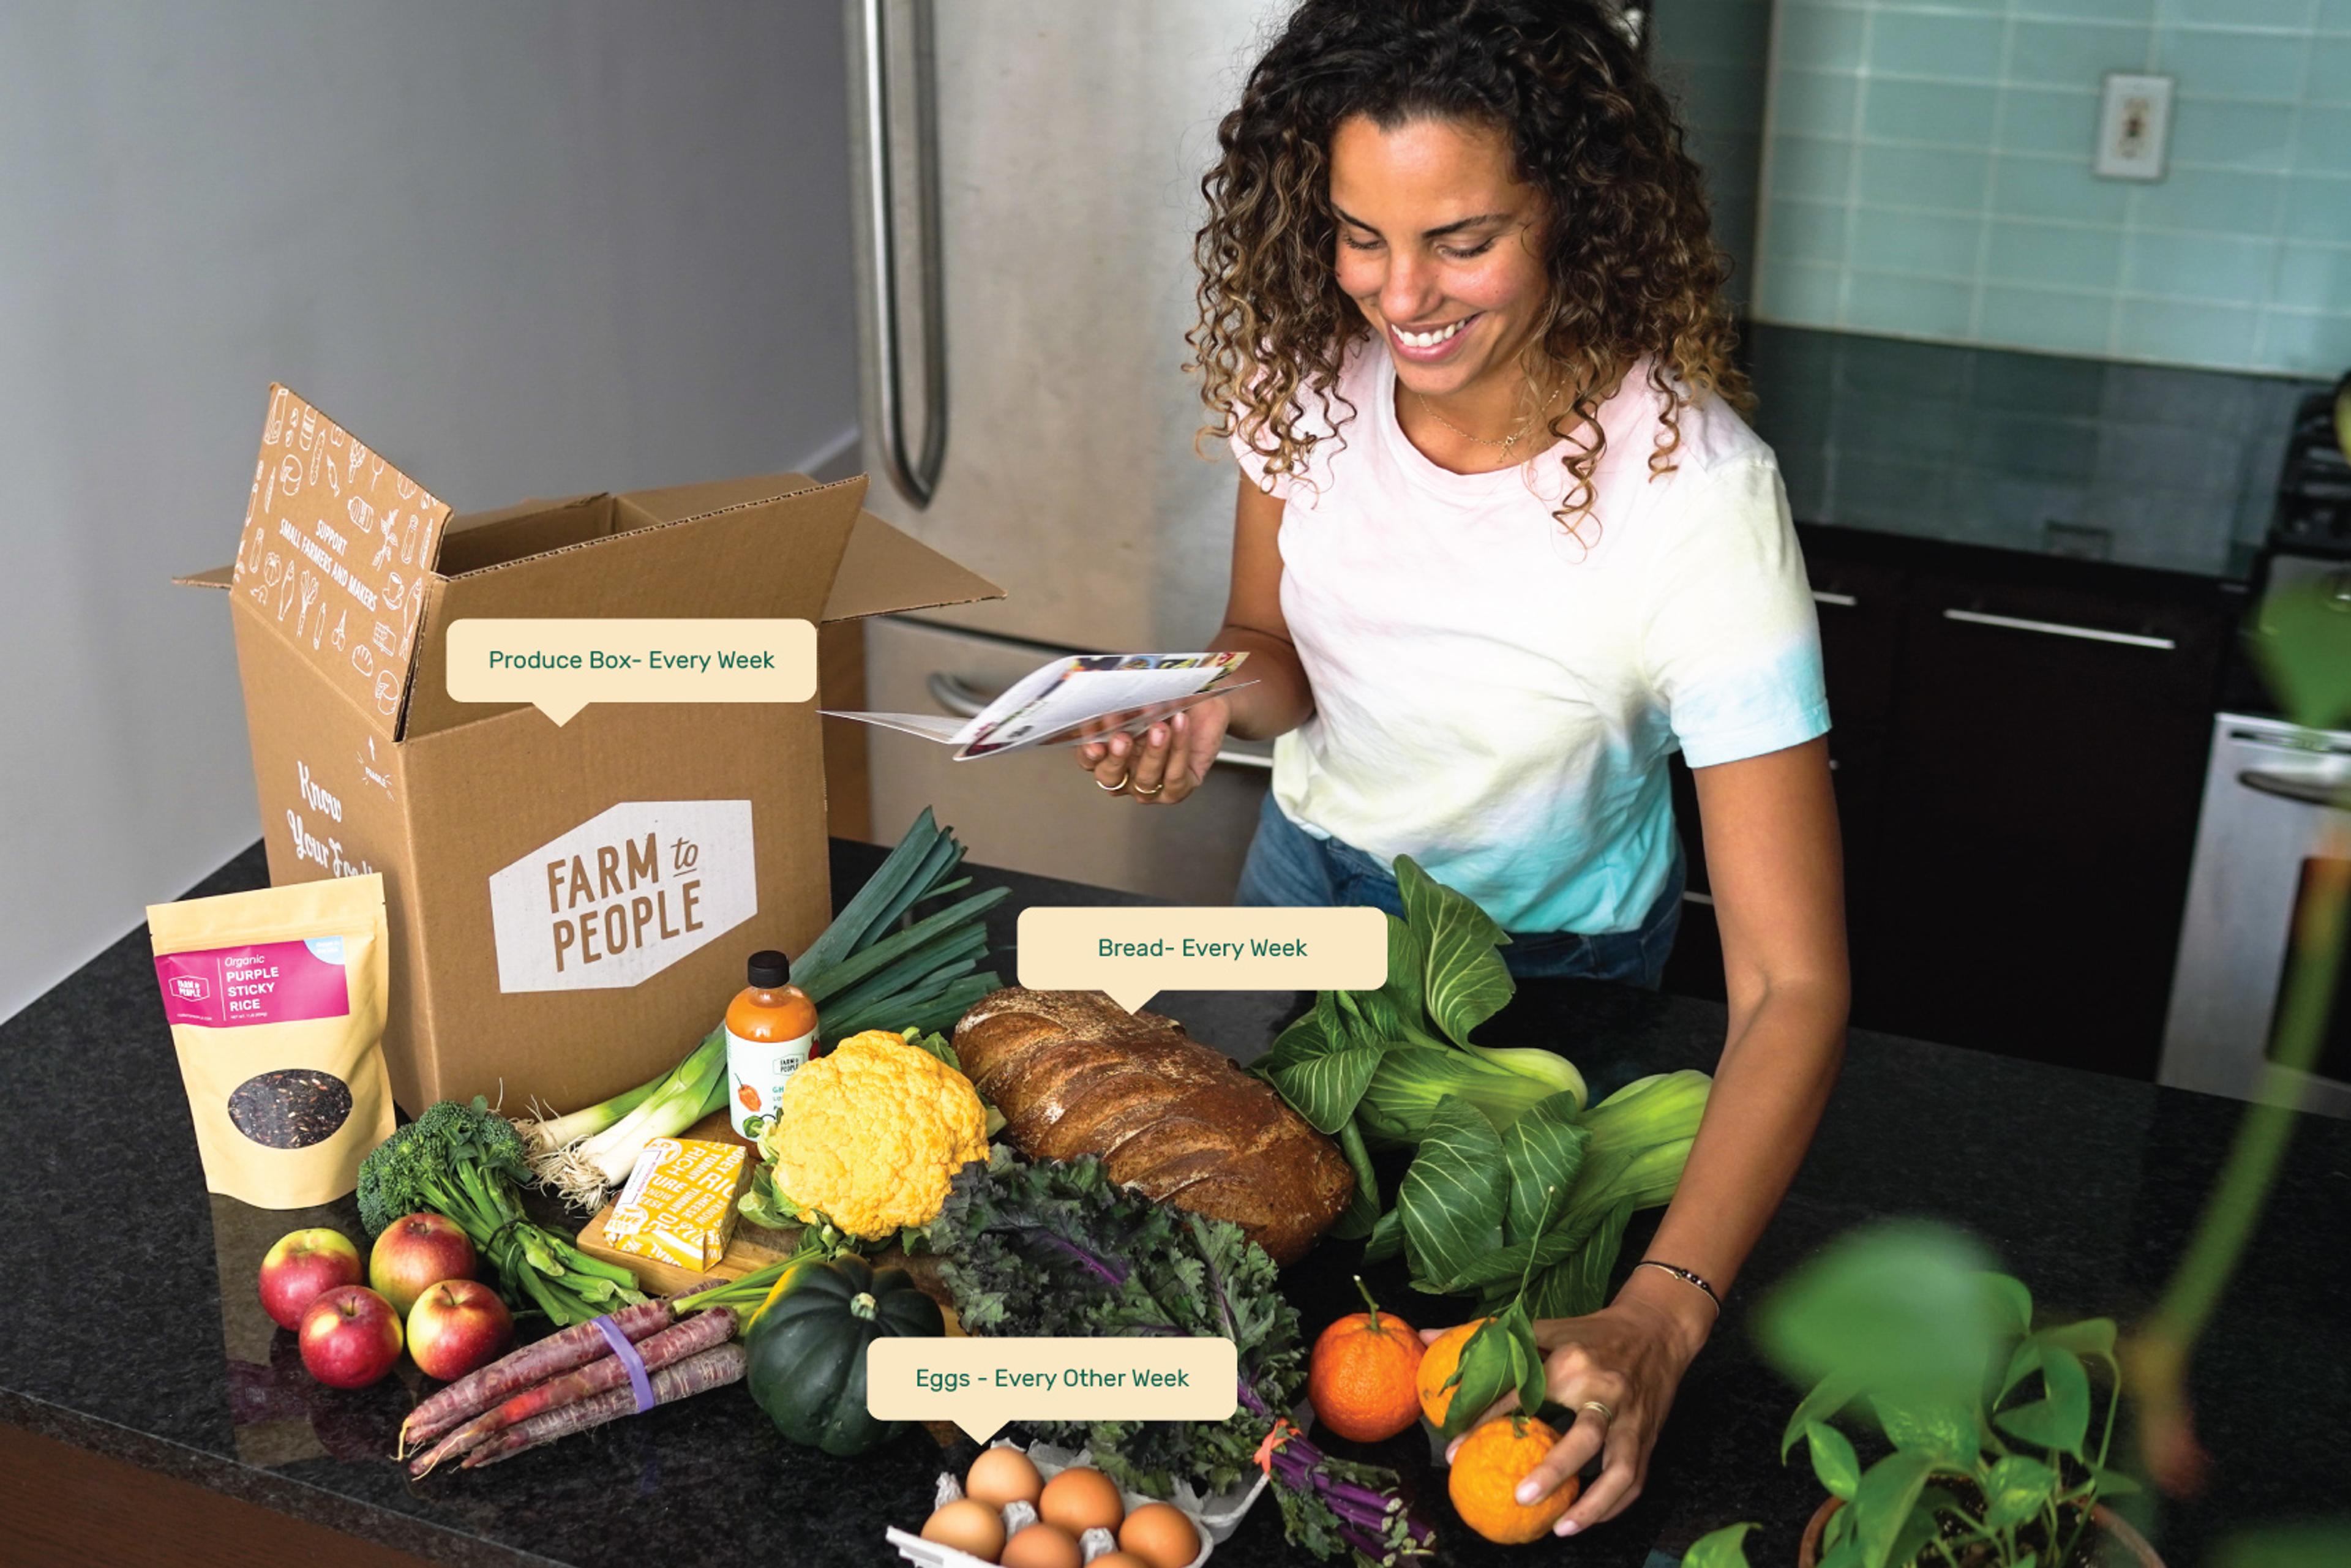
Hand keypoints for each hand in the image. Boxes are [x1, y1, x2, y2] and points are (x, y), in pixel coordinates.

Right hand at [1076, 697, 1228, 805]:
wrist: (1206, 702)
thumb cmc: (1173, 700)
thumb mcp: (1145, 691)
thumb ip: (1124, 690)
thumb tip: (1104, 678)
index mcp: (1109, 750)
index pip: (1089, 756)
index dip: (1088, 748)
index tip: (1093, 732)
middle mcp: (1126, 772)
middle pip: (1109, 777)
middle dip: (1115, 757)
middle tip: (1122, 737)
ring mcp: (1151, 784)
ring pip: (1144, 781)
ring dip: (1152, 753)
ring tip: (1159, 727)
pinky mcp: (1178, 789)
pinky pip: (1174, 777)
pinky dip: (1178, 749)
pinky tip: (1180, 725)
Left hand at [1431, 1284, 1710, 1535]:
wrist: (1658, 1329)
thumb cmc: (1591, 1331)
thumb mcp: (1544, 1326)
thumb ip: (1486, 1336)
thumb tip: (1426, 1333)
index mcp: (1571, 1361)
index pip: (1523, 1394)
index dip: (1486, 1419)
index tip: (1453, 1448)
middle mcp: (1604, 1391)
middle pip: (1583, 1438)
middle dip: (1553, 1470)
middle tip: (1518, 1497)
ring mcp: (1631, 1418)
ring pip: (1619, 1469)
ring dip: (1593, 1504)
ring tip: (1560, 1528)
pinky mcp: (1649, 1436)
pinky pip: (1635, 1479)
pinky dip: (1613, 1504)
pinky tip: (1588, 1520)